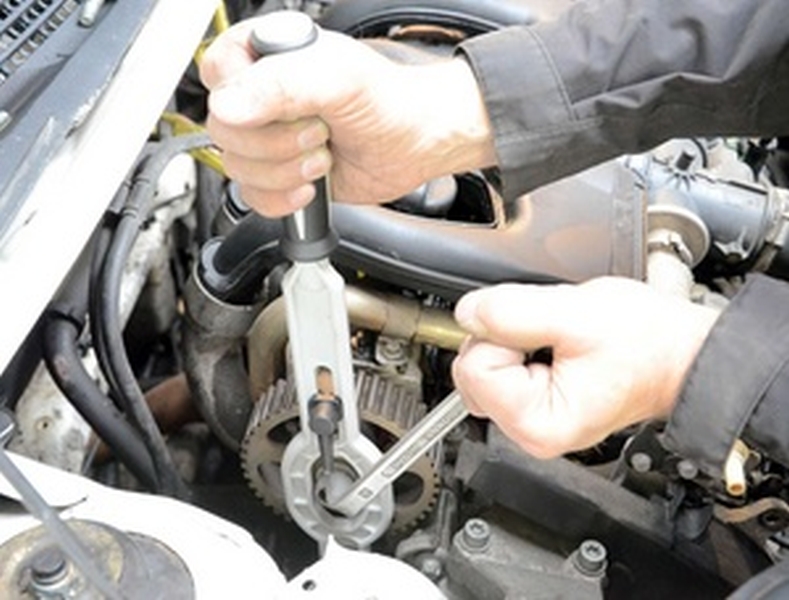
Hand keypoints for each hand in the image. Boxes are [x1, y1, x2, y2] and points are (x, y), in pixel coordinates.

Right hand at [200, 17, 495, 216]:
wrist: (416, 144)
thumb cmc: (387, 101)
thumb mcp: (337, 79)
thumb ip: (280, 85)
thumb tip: (227, 107)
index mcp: (268, 55)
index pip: (217, 75)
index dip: (243, 100)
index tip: (287, 107)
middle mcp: (262, 96)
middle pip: (223, 130)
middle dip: (275, 142)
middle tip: (317, 132)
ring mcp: (269, 138)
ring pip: (236, 166)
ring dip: (284, 171)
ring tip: (322, 156)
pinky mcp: (279, 174)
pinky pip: (252, 196)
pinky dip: (282, 198)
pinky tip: (311, 185)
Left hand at [452, 277, 718, 457]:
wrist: (681, 354)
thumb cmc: (647, 344)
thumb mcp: (577, 313)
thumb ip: (511, 311)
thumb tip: (469, 313)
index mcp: (537, 423)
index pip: (474, 366)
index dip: (502, 335)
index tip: (540, 331)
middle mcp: (529, 432)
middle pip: (472, 368)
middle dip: (504, 339)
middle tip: (553, 334)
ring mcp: (529, 420)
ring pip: (482, 366)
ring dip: (513, 341)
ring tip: (559, 340)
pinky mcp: (532, 403)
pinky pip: (501, 367)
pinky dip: (521, 348)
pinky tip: (555, 347)